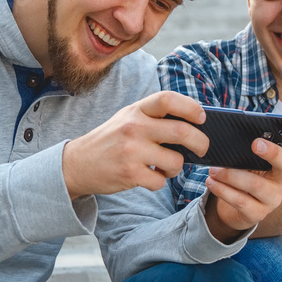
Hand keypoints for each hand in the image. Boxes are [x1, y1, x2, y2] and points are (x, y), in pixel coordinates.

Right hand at [62, 91, 208, 198]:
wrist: (78, 163)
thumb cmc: (112, 139)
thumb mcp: (129, 118)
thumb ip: (155, 116)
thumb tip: (195, 122)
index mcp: (137, 110)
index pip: (168, 99)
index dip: (191, 107)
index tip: (202, 117)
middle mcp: (134, 127)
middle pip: (182, 132)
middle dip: (201, 143)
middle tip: (202, 148)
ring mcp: (132, 151)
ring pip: (176, 161)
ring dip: (177, 167)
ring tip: (165, 166)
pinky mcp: (129, 173)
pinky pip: (161, 181)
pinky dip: (160, 181)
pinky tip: (149, 176)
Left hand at [202, 120, 281, 242]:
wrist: (234, 209)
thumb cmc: (242, 175)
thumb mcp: (245, 160)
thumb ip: (243, 146)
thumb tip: (228, 131)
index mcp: (280, 160)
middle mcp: (281, 179)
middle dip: (273, 153)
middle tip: (254, 144)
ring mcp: (272, 198)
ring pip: (257, 185)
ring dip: (232, 175)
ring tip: (213, 169)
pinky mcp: (258, 214)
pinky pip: (241, 201)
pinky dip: (223, 190)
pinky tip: (211, 182)